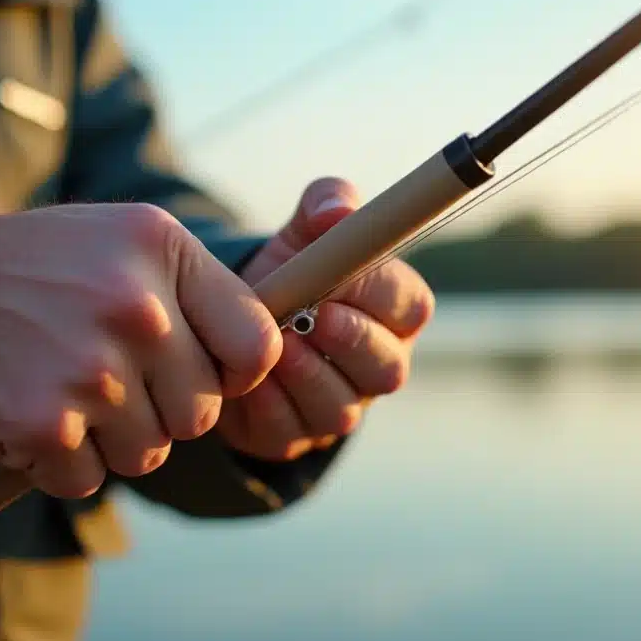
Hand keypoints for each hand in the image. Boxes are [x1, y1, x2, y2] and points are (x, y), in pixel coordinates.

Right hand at [0, 202, 280, 498]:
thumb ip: (206, 289)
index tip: (206, 366)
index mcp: (163, 255)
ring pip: (149, 453)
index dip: (238, 371)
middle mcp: (135, 312)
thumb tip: (267, 360)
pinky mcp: (43, 428)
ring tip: (72, 387)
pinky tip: (39, 412)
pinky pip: (90, 479)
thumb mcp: (134, 238)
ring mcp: (90, 374)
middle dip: (165, 405)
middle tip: (115, 372)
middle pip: (202, 413)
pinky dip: (65, 462)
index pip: (257, 349)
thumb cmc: (49, 267)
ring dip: (115, 436)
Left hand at [215, 178, 434, 460]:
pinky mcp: (294, 436)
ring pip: (340, 407)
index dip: (379, 294)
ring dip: (306, 376)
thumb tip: (335, 212)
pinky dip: (266, 404)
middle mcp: (376, 366)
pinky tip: (246, 378)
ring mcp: (339, 407)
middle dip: (351, 343)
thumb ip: (325, 204)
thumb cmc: (289, 272)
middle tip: (312, 318)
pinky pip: (288, 430)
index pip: (410, 307)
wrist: (230, 322)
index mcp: (392, 314)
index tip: (341, 278)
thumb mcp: (305, 231)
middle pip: (387, 368)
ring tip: (275, 347)